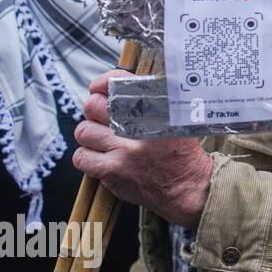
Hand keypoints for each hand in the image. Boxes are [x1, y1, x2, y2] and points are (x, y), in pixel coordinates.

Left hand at [73, 70, 212, 229]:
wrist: (189, 188)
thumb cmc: (183, 154)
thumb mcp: (179, 121)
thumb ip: (156, 103)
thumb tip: (124, 89)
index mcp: (156, 109)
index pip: (117, 83)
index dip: (103, 83)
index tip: (100, 88)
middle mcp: (138, 127)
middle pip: (93, 106)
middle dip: (94, 110)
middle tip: (102, 117)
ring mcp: (123, 151)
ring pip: (84, 131)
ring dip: (90, 134)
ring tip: (102, 139)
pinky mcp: (112, 172)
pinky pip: (82, 157)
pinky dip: (87, 156)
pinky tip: (100, 157)